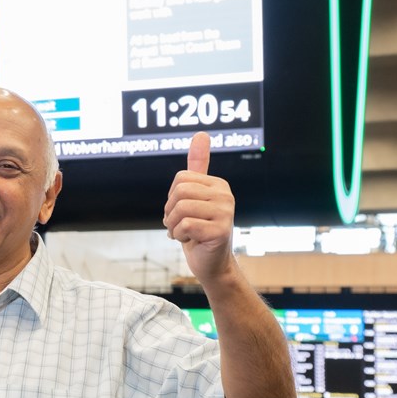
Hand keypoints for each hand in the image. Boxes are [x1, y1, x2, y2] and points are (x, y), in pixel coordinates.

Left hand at [163, 133, 234, 285]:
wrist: (211, 264)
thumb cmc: (198, 231)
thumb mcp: (194, 197)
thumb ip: (197, 166)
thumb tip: (201, 133)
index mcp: (218, 184)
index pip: (180, 179)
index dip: (172, 198)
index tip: (181, 213)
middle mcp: (225, 195)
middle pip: (179, 192)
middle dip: (170, 212)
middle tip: (179, 225)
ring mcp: (225, 213)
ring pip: (180, 209)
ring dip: (174, 226)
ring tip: (184, 233)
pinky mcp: (221, 231)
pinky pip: (185, 225)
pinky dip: (180, 236)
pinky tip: (191, 241)